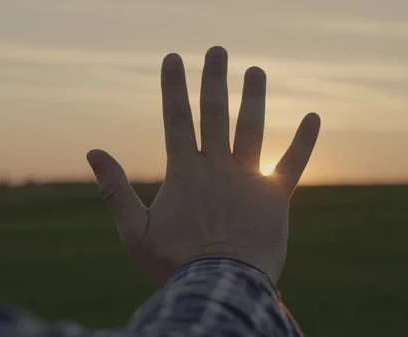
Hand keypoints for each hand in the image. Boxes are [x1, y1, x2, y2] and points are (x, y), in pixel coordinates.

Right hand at [87, 46, 320, 284]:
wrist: (219, 288)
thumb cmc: (172, 263)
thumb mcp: (133, 229)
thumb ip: (114, 189)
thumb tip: (93, 152)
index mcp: (184, 172)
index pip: (176, 119)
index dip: (173, 87)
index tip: (173, 58)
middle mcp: (217, 167)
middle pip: (215, 114)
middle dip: (214, 80)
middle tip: (218, 51)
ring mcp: (248, 179)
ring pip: (251, 129)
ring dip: (253, 98)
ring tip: (256, 71)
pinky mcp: (275, 197)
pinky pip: (292, 163)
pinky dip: (304, 140)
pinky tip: (314, 116)